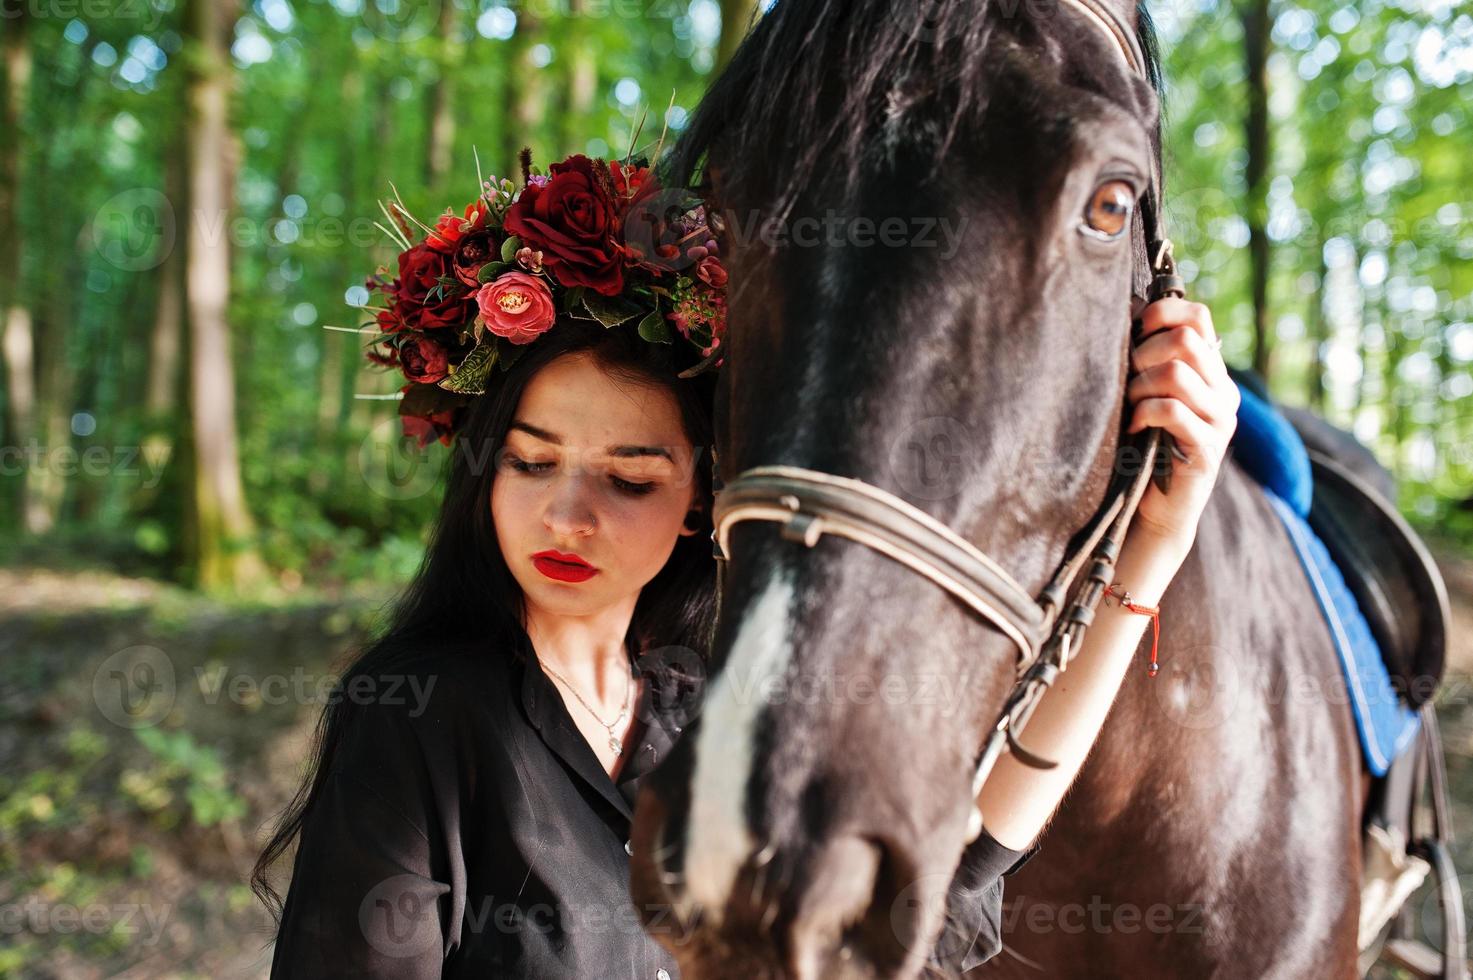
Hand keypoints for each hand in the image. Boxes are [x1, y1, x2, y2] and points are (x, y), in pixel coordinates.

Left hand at [1125, 298, 1239, 544]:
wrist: (1157, 509)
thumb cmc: (1144, 447)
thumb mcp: (1147, 396)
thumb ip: (1148, 360)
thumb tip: (1125, 312)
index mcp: (1211, 371)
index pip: (1198, 316)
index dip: (1163, 312)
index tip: (1134, 330)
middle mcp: (1224, 390)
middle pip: (1186, 339)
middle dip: (1144, 353)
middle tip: (1126, 379)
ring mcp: (1221, 419)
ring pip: (1177, 373)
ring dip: (1140, 386)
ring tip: (1129, 406)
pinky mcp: (1208, 447)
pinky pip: (1172, 411)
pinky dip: (1144, 414)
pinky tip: (1134, 428)